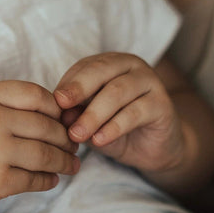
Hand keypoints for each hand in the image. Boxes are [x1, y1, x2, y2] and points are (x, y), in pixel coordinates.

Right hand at [0, 81, 78, 212]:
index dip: (56, 109)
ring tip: (70, 164)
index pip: (37, 95)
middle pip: (47, 126)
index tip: (62, 120)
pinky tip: (51, 179)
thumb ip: (7, 104)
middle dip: (66, 138)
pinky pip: (36, 179)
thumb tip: (57, 111)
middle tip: (73, 146)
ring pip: (47, 154)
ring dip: (64, 161)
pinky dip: (48, 181)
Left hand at [54, 53, 184, 173]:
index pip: (84, 67)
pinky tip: (99, 140)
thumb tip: (60, 114)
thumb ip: (76, 114)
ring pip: (117, 92)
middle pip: (101, 71)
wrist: (152, 148)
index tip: (51, 104)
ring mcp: (149, 82)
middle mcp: (130, 66)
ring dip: (94, 114)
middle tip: (61, 108)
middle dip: (78, 90)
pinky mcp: (162, 104)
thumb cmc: (115, 129)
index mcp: (109, 64)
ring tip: (77, 134)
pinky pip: (135, 112)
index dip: (67, 84)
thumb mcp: (90, 121)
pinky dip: (114, 127)